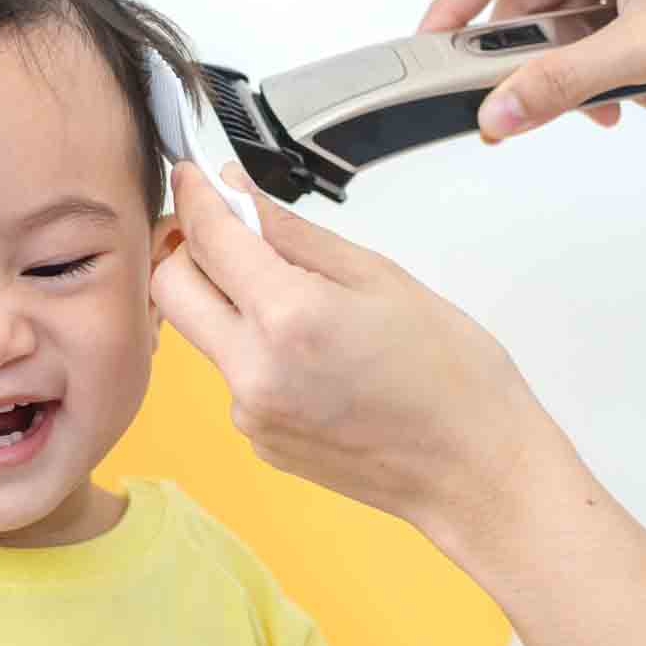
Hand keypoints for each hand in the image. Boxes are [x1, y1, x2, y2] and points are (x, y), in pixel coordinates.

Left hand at [151, 160, 563, 527]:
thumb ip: (292, 232)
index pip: (208, 239)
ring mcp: (249, 412)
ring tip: (300, 301)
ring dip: (228, 302)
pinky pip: (233, 374)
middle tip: (228, 232)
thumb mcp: (377, 276)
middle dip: (189, 249)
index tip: (193, 176)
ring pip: (202, 332)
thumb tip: (236, 192)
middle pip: (171, 288)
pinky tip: (312, 354)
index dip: (196, 197)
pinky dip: (254, 348)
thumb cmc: (450, 374)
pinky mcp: (256, 438)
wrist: (474, 470)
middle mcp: (253, 370)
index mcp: (288, 318)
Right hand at [420, 0, 645, 140]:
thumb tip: (497, 113)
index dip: (454, 6)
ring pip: (562, 18)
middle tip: (535, 105)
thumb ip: (561, 84)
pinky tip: (638, 93)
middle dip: (539, 59)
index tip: (426, 51)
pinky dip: (602, 62)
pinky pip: (590, 21)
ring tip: (615, 106)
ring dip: (579, 70)